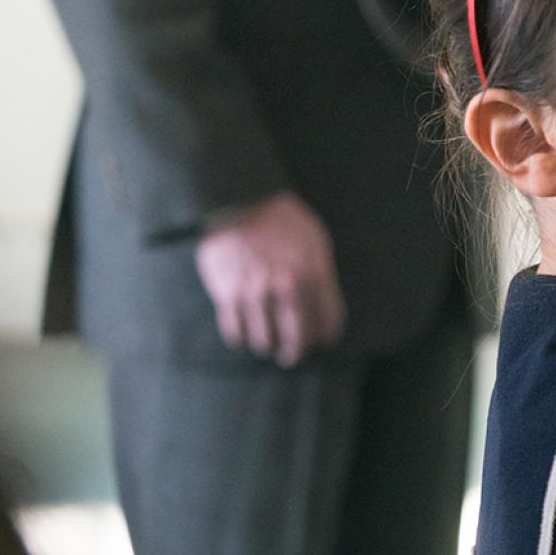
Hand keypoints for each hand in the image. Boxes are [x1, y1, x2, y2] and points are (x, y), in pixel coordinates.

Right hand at [195, 192, 346, 367]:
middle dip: (297, 351)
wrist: (238, 200)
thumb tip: (324, 304)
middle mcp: (286, 287)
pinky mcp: (227, 294)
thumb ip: (322, 272)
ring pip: (264, 341)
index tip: (324, 340)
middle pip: (297, 338)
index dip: (328, 335)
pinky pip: (235, 332)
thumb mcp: (315, 238)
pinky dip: (241, 338)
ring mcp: (255, 293)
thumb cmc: (281, 218)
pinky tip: (245, 333)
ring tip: (267, 343)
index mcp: (314, 272)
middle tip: (292, 354)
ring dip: (267, 346)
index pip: (328, 320)